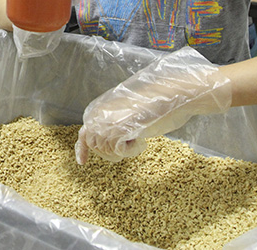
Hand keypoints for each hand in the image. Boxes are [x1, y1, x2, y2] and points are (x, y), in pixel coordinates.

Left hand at [75, 48, 231, 164]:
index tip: (82, 162)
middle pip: (93, 143)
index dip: (82, 149)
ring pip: (104, 148)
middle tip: (126, 148)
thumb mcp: (133, 112)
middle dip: (107, 152)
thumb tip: (111, 138)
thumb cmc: (159, 102)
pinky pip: (117, 149)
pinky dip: (129, 150)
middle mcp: (103, 112)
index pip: (84, 132)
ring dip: (120, 152)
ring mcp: (112, 119)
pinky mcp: (123, 126)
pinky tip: (140, 142)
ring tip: (136, 141)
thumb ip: (118, 121)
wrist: (175, 94)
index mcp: (103, 107)